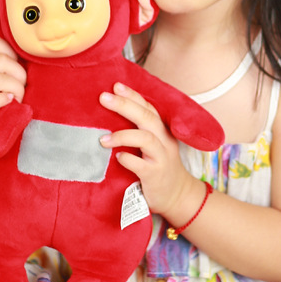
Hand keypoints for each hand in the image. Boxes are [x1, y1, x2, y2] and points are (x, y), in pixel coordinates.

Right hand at [0, 37, 26, 162]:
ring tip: (18, 98)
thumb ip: (6, 61)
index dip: (12, 53)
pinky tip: (10, 102)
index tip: (17, 67)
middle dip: (19, 74)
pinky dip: (3, 101)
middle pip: (1, 61)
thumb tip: (29, 47)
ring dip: (16, 90)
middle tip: (22, 86)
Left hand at [99, 83, 200, 219]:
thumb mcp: (154, 146)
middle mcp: (164, 141)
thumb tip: (110, 118)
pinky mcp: (156, 175)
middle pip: (147, 117)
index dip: (133, 95)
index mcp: (162, 131)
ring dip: (123, 135)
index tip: (116, 86)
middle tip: (104, 97)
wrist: (177, 196)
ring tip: (102, 139)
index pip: (148, 108)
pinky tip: (117, 158)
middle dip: (125, 105)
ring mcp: (161, 158)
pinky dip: (128, 159)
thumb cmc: (159, 167)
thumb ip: (139, 132)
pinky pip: (141, 165)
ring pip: (146, 139)